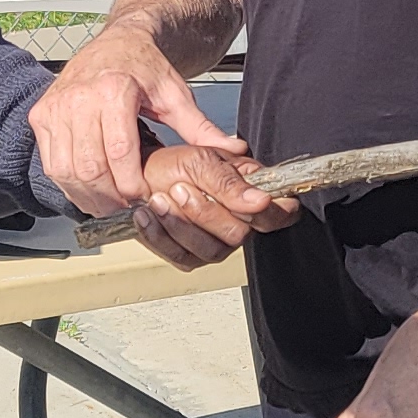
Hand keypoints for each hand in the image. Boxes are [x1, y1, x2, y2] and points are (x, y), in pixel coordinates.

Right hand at [30, 25, 237, 214]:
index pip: (119, 154)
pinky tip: (89, 189)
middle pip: (90, 168)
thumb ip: (200, 128)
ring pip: (66, 171)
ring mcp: (56, 106)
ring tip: (110, 202)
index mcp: (114, 89)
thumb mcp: (176, 94)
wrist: (116, 41)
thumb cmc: (144, 66)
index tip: (146, 199)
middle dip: (110, 197)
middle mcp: (79, 96)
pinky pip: (51, 163)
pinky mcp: (41, 115)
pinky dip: (69, 184)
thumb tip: (233, 152)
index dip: (132, 185)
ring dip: (88, 196)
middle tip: (129, 207)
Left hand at [128, 142, 293, 268]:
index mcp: (251, 193)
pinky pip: (181, 257)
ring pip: (210, 251)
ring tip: (158, 198)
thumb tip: (262, 201)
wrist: (137, 174)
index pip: (280, 213)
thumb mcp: (200, 161)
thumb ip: (230, 183)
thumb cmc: (173, 163)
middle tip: (180, 188)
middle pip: (238, 235)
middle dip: (204, 212)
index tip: (251, 203)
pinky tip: (148, 214)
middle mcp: (238, 222)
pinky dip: (160, 235)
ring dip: (178, 223)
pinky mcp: (189, 256)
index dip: (272, 212)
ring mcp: (214, 243)